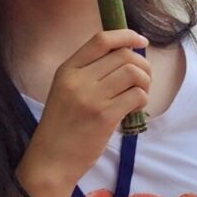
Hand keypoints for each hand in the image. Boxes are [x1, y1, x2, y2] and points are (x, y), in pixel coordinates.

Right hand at [19, 29, 149, 195]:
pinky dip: (143, 100)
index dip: (126, 35)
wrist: (51, 160)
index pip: (101, 40)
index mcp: (67, 70)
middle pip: (123, 56)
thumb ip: (90, 73)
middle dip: (142, 66)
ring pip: (133, 73)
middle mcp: (78, 80)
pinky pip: (137, 96)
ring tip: (139, 95)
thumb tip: (127, 56)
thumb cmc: (63, 126)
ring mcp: (91, 98)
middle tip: (143, 81)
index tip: (142, 41)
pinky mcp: (105, 116)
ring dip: (145, 82)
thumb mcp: (66, 91)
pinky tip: (135, 108)